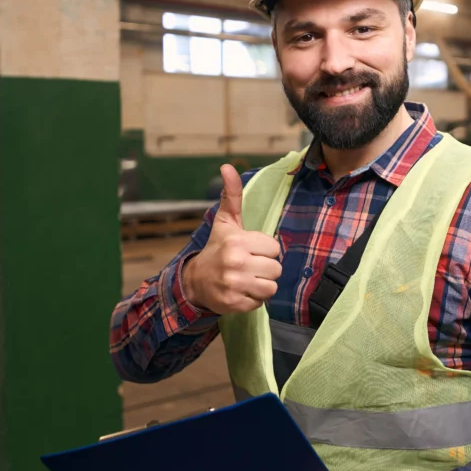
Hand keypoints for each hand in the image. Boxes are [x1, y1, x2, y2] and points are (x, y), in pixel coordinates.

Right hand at [181, 164, 281, 313]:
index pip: (274, 248)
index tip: (251, 250)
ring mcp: (235, 285)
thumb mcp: (226, 221)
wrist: (195, 281)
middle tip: (250, 266)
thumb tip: (227, 166)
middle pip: (275, 269)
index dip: (265, 250)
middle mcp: (236, 263)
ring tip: (247, 279)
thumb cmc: (217, 248)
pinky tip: (241, 291)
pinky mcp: (235, 304)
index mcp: (237, 241)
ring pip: (271, 287)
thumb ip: (231, 195)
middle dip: (265, 268)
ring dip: (262, 285)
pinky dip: (254, 298)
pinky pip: (260, 302)